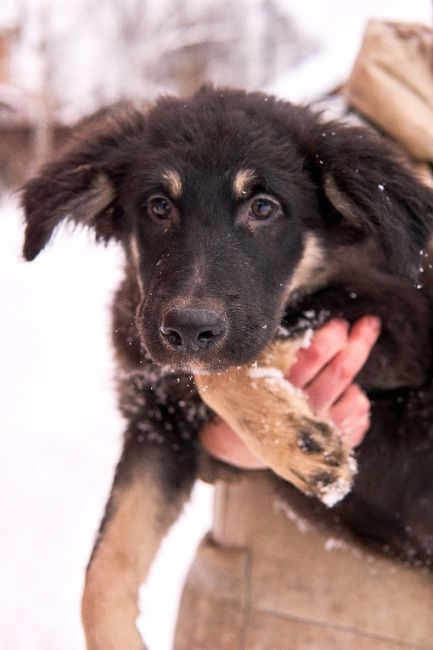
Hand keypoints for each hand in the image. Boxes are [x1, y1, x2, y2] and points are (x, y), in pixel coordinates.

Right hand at [199, 316, 380, 468]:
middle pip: (341, 372)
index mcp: (277, 388)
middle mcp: (300, 411)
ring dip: (354, 378)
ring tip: (341, 370)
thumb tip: (321, 329)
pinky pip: (359, 419)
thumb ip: (279, 353)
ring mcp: (317, 432)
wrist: (238, 446)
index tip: (340, 324)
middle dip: (359, 344)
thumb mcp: (255, 373)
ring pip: (355, 397)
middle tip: (368, 325)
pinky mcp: (330, 447)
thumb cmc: (251, 397)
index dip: (332, 336)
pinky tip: (342, 397)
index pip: (313, 355)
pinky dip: (356, 401)